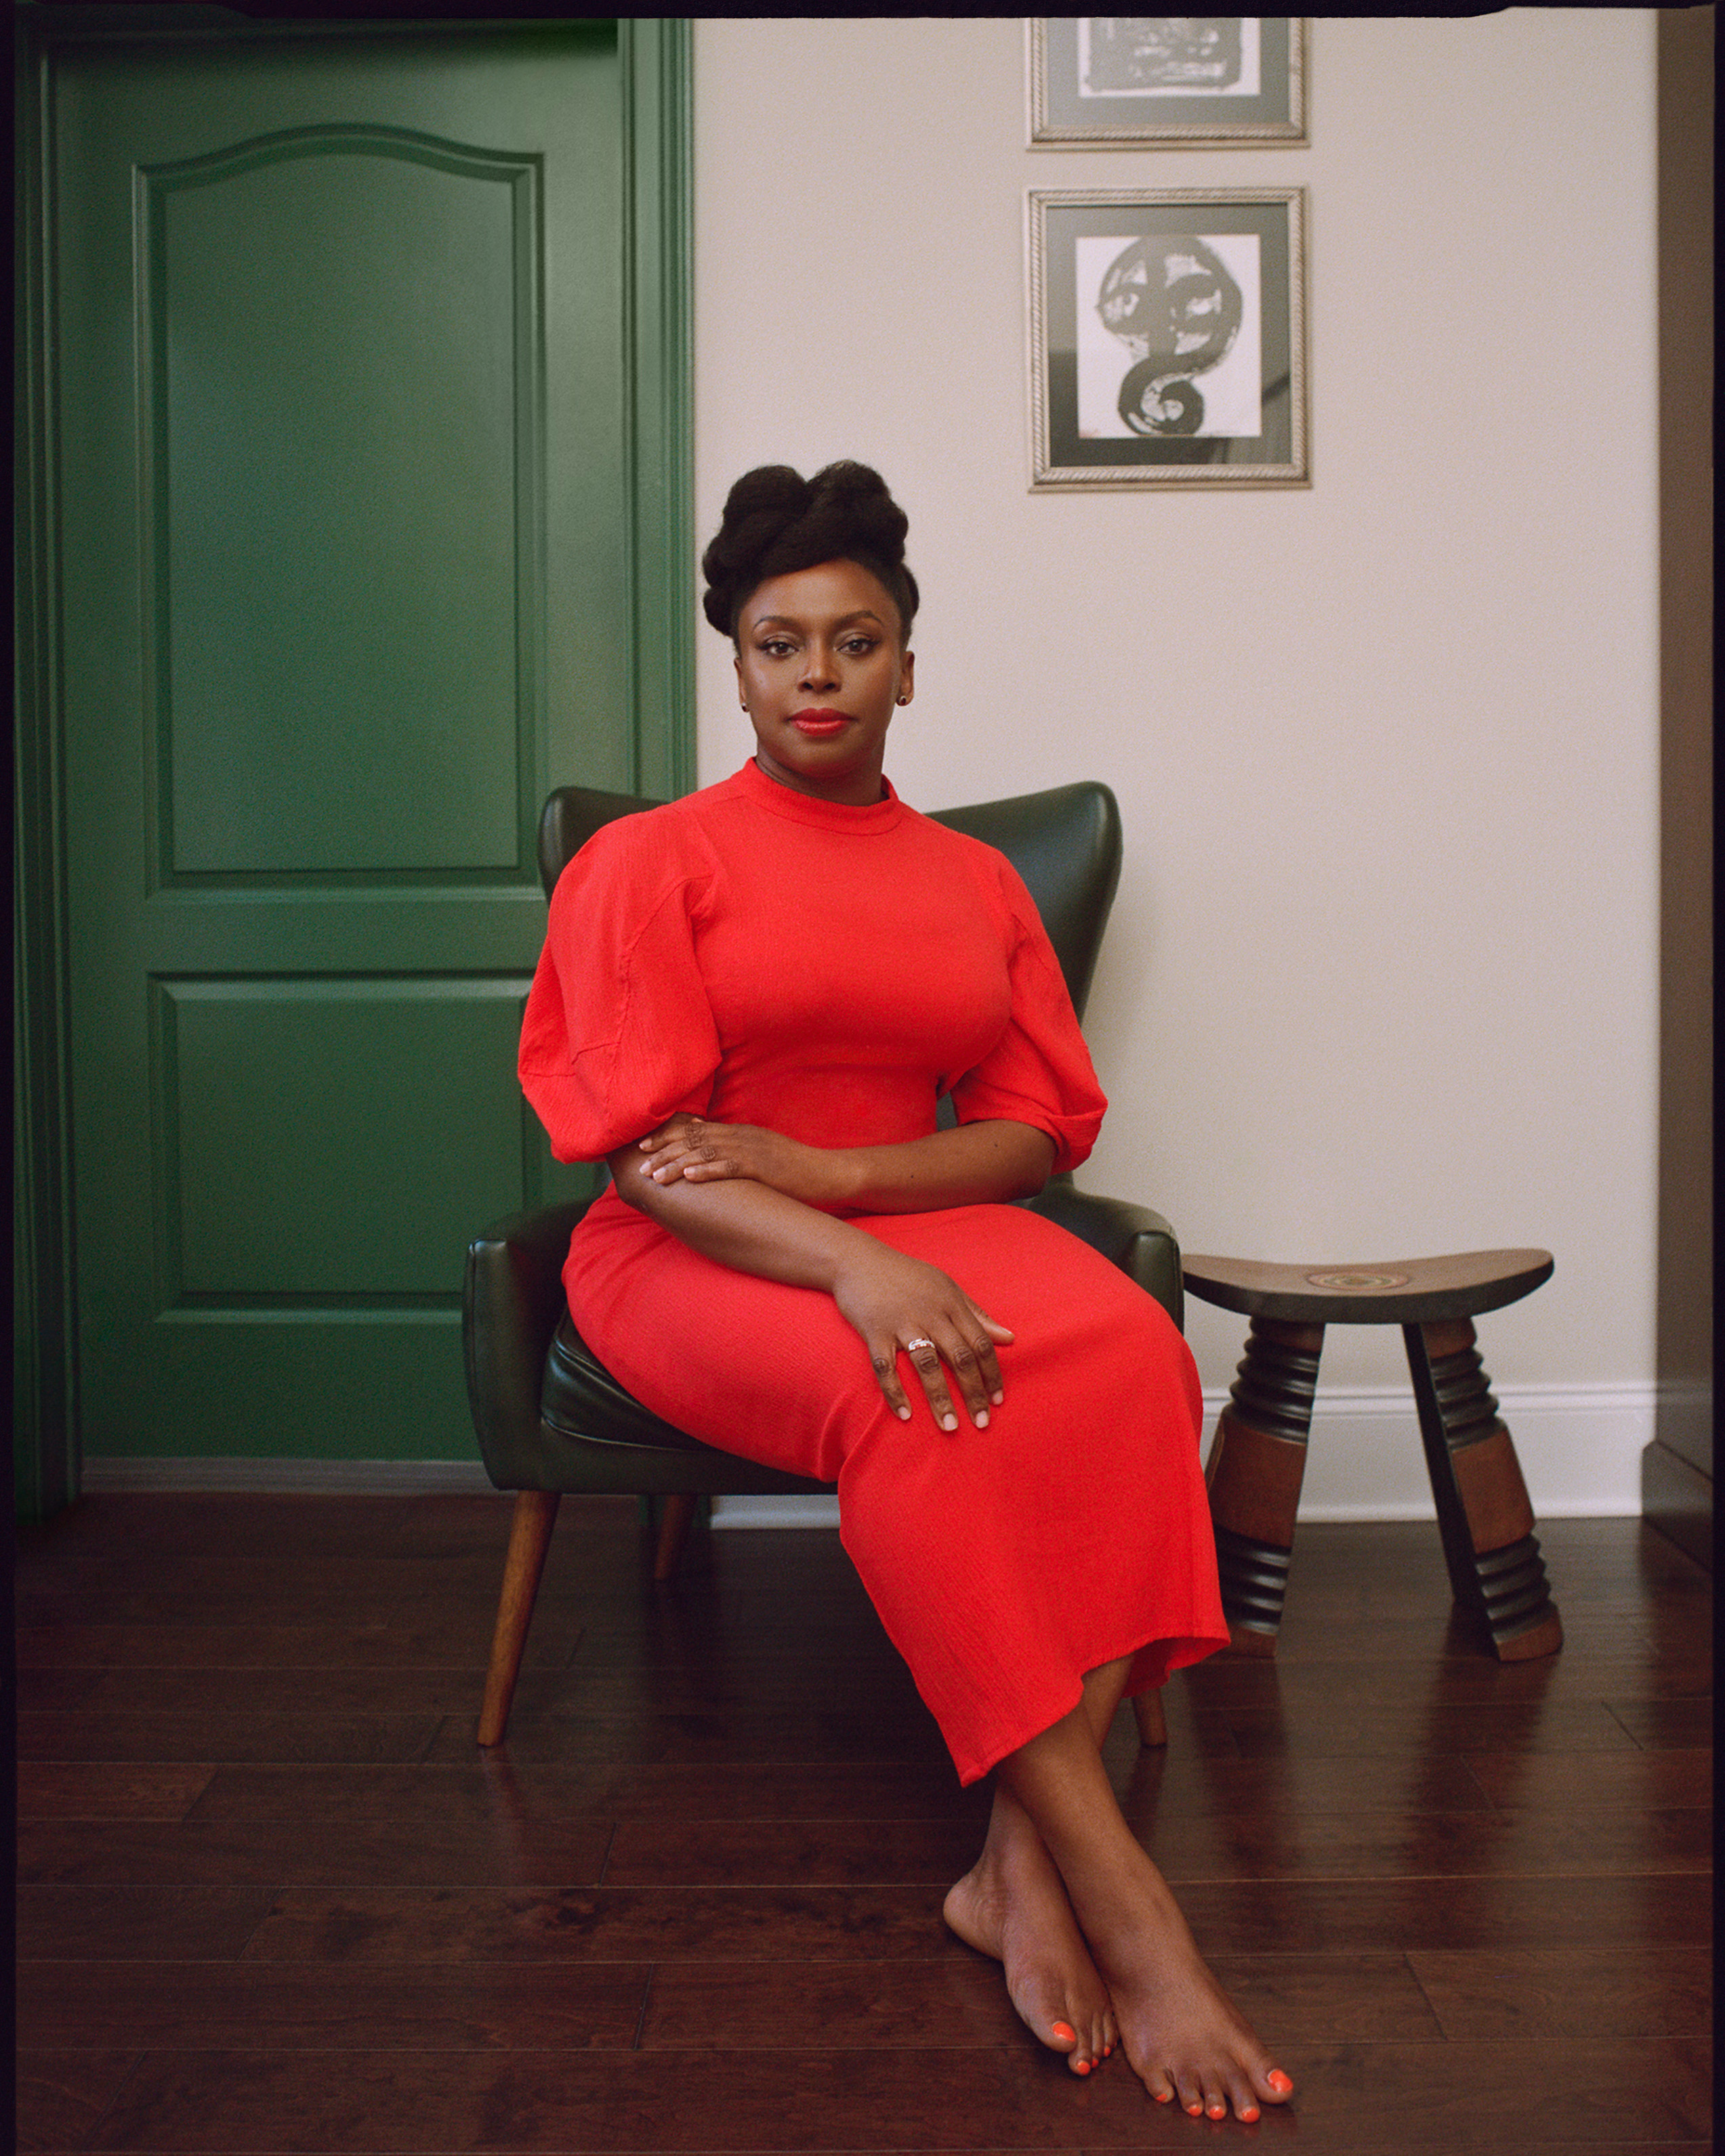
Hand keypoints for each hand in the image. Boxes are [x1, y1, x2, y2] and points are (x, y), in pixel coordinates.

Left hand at [634, 1115, 841, 1206]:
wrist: (826, 1172)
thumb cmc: (793, 1168)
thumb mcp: (759, 1153)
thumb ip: (733, 1149)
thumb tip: (704, 1148)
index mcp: (739, 1132)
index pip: (695, 1131)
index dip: (667, 1137)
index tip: (644, 1146)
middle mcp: (741, 1136)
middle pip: (694, 1139)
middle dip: (665, 1150)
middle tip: (640, 1161)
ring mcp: (752, 1150)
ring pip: (705, 1153)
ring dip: (677, 1163)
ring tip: (655, 1174)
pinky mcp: (763, 1167)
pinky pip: (730, 1167)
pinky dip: (707, 1171)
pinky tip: (689, 1176)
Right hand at [830, 1243, 1012, 1431]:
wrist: (857, 1260)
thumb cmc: (907, 1276)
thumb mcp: (947, 1287)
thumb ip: (977, 1314)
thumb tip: (1010, 1338)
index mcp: (951, 1303)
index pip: (980, 1343)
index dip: (992, 1374)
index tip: (999, 1400)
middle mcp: (930, 1313)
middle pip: (959, 1357)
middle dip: (974, 1392)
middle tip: (982, 1423)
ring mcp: (901, 1322)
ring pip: (927, 1365)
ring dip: (940, 1398)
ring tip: (950, 1426)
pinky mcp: (874, 1331)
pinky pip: (885, 1367)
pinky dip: (895, 1392)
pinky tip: (906, 1415)